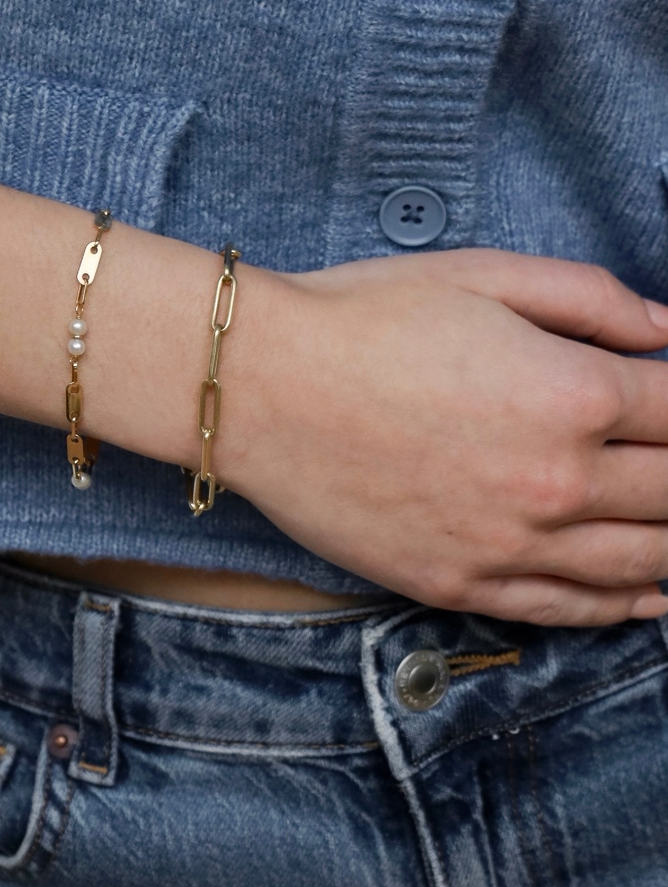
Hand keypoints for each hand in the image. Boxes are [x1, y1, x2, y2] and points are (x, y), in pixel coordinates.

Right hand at [227, 249, 667, 625]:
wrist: (258, 387)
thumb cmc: (359, 320)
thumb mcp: (479, 275)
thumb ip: (588, 297)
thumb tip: (662, 328)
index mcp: (571, 392)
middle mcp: (557, 481)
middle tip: (664, 457)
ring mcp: (508, 545)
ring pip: (640, 563)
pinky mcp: (458, 584)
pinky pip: (569, 611)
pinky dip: (626, 606)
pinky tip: (650, 595)